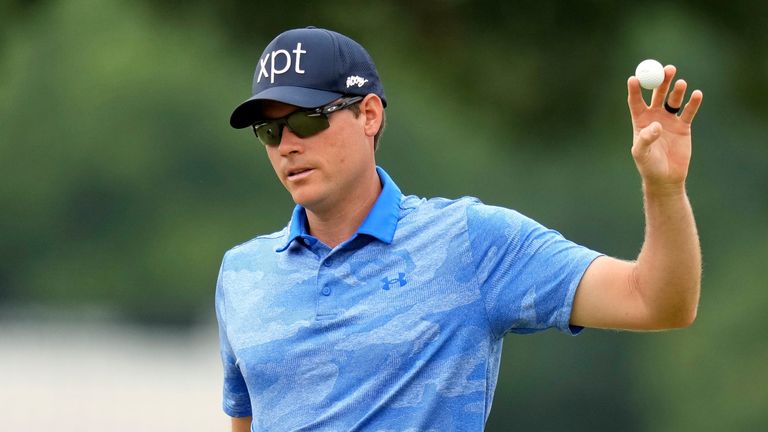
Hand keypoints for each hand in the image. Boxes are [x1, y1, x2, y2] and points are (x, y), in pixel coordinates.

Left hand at [627, 65, 702, 190]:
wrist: (666, 177)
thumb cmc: (649, 166)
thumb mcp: (642, 153)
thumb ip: (646, 139)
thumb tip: (656, 125)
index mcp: (640, 120)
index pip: (636, 101)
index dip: (635, 89)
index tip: (634, 77)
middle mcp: (654, 116)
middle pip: (657, 94)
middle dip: (662, 81)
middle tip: (667, 69)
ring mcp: (669, 120)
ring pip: (674, 100)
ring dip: (677, 90)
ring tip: (681, 84)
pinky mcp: (684, 126)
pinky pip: (689, 111)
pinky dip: (693, 102)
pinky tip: (697, 94)